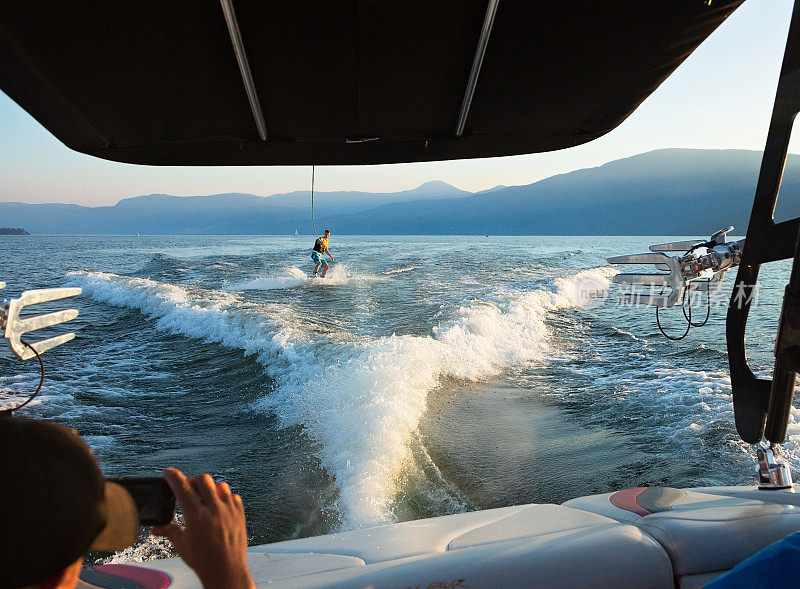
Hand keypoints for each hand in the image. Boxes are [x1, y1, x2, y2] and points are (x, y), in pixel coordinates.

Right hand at [152, 468, 253, 588]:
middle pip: (203, 479)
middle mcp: (214, 509)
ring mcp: (229, 509)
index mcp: (196, 515)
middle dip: (193, 481)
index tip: (167, 472)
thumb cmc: (202, 559)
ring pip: (220, 485)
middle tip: (188, 489)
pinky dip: (225, 498)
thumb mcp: (181, 544)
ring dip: (210, 488)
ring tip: (205, 499)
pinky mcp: (240, 513)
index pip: (182, 487)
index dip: (173, 476)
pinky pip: (233, 496)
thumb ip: (169, 530)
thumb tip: (154, 528)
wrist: (226, 570)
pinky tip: (219, 507)